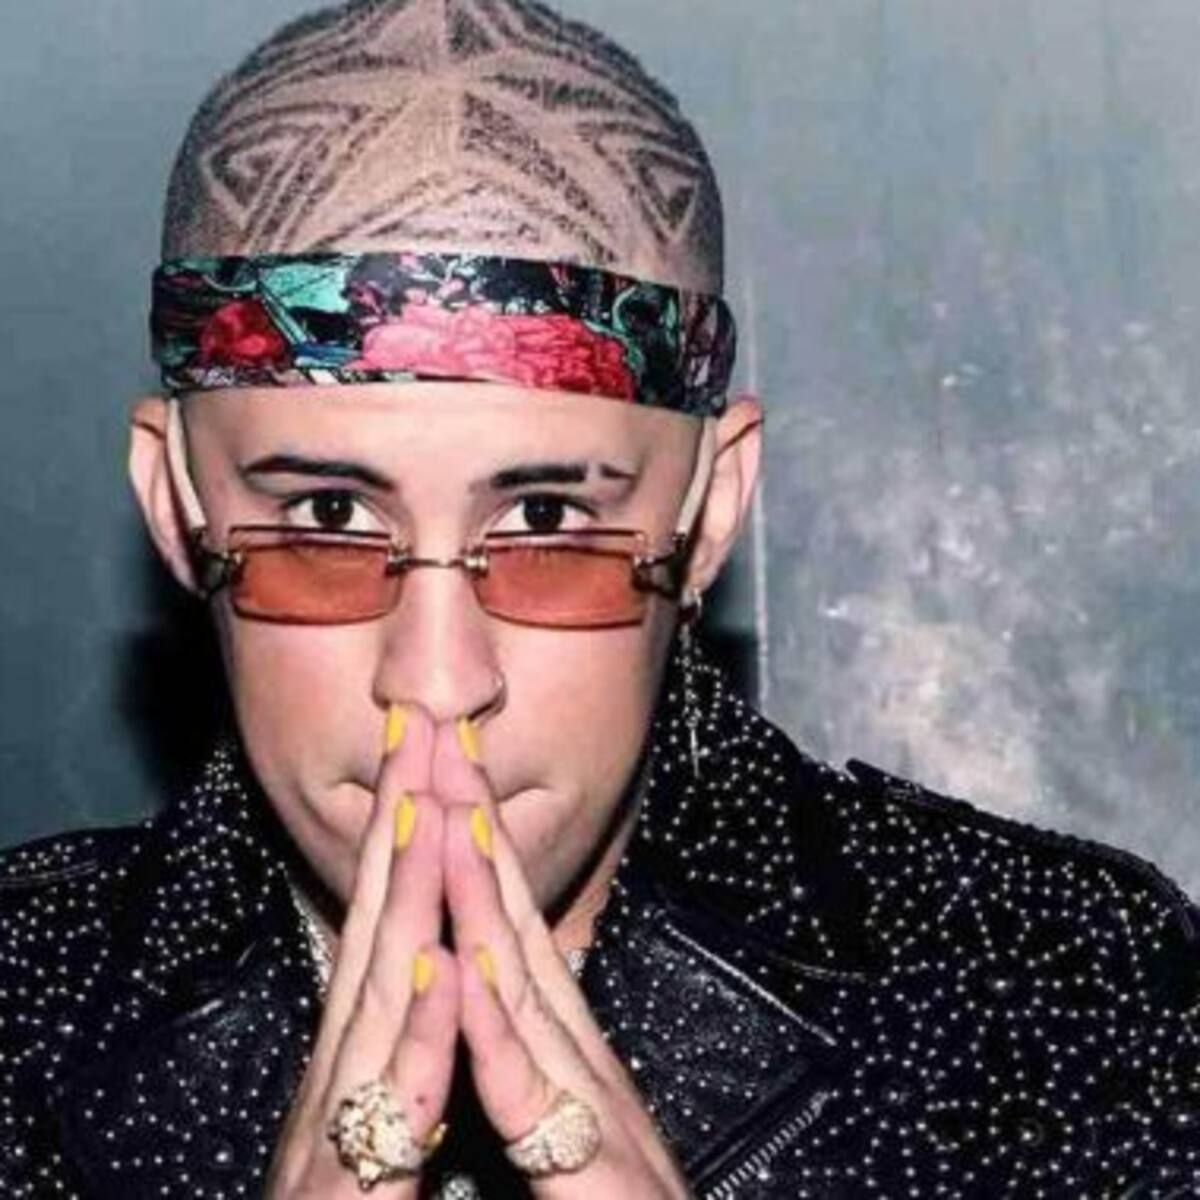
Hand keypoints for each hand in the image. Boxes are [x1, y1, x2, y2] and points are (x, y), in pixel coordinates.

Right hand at [265, 706, 458, 1196]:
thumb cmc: (346, 1193)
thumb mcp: (373, 1091)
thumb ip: (393, 1019)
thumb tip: (420, 949)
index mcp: (362, 1028)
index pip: (389, 905)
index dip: (407, 818)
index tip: (427, 740)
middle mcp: (346, 1048)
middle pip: (378, 914)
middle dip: (399, 813)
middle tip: (417, 719)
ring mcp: (349, 1103)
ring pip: (386, 985)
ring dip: (406, 893)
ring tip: (427, 805)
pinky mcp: (362, 1169)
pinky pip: (400, 1093)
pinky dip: (420, 1027)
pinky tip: (441, 967)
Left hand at [432, 713, 690, 1197]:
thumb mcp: (570, 1109)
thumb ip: (536, 1046)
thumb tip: (500, 980)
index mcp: (559, 1034)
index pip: (507, 916)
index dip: (473, 837)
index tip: (443, 764)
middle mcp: (574, 1043)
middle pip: (516, 917)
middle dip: (477, 822)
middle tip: (446, 735)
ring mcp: (582, 1094)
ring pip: (522, 981)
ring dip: (484, 894)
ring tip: (453, 812)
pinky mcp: (584, 1159)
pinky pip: (526, 1087)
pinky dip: (494, 1023)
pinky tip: (467, 965)